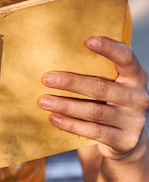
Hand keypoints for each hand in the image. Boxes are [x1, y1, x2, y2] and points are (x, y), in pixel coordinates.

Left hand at [38, 36, 148, 159]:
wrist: (130, 140)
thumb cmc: (113, 101)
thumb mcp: (113, 83)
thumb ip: (98, 70)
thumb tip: (55, 54)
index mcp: (136, 77)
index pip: (126, 58)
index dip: (109, 48)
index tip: (87, 40)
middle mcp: (138, 98)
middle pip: (101, 87)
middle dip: (71, 83)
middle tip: (46, 79)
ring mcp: (133, 121)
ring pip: (94, 111)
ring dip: (65, 106)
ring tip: (43, 101)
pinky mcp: (124, 141)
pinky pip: (93, 131)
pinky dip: (70, 124)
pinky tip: (54, 118)